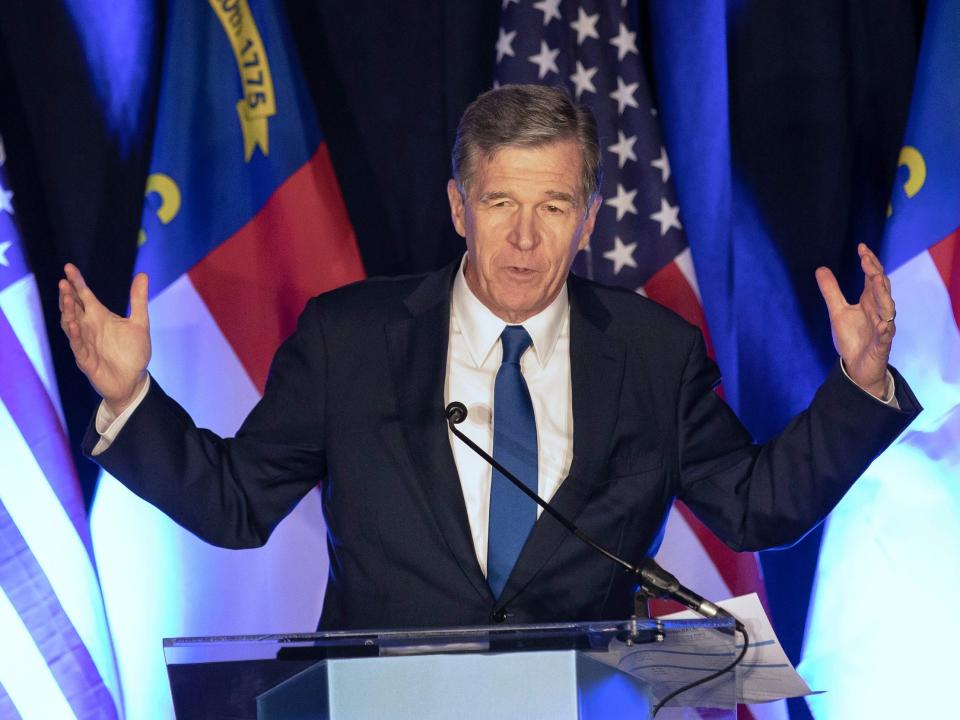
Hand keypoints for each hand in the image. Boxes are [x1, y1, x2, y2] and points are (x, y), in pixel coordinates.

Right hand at [59, 263, 151, 414]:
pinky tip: (74, 325)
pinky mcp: (85, 359)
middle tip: (64, 282)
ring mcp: (84, 342)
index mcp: (99, 316)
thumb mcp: (140, 323)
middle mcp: (88, 327)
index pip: (84, 296)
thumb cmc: (133, 352)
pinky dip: (75, 335)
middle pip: (73, 308)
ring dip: (68, 313)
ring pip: (70, 325)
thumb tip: (143, 274)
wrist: (133, 380)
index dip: (77, 282)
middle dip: (67, 296)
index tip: (69, 267)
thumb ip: (138, 300)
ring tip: (66, 298)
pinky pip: (77, 345)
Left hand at [815, 243, 895, 398]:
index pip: (873, 277)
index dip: (869, 262)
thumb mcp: (837, 312)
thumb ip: (831, 291)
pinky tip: (883, 324)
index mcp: (870, 302)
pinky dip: (885, 329)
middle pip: (881, 288)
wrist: (857, 367)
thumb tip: (821, 268)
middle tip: (866, 259)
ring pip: (888, 309)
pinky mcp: (882, 345)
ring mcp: (883, 328)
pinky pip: (886, 336)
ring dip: (883, 294)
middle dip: (875, 273)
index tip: (862, 247)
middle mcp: (879, 311)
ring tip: (876, 279)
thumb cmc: (852, 338)